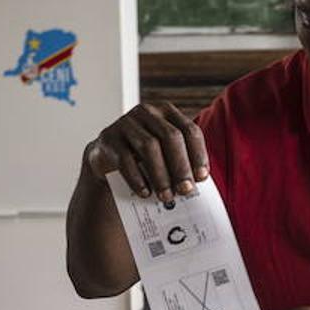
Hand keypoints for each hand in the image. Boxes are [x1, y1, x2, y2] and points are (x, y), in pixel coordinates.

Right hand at [86, 101, 208, 202]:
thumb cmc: (143, 159)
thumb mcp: (164, 155)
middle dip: (180, 166)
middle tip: (185, 190)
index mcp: (167, 113)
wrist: (108, 160)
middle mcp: (147, 112)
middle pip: (171, 137)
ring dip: (160, 175)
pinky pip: (125, 159)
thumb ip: (180, 163)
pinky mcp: (109, 138)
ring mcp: (126, 123)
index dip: (198, 155)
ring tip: (166, 196)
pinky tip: (145, 193)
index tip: (201, 178)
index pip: (189, 130)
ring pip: (149, 146)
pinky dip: (137, 178)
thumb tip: (193, 185)